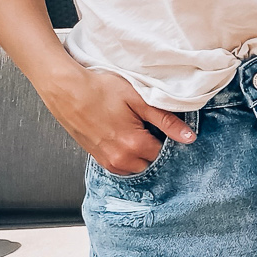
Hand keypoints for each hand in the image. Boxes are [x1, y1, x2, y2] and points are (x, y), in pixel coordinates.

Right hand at [43, 66, 194, 175]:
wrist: (67, 90)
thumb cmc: (101, 90)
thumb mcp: (138, 99)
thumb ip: (165, 120)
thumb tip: (189, 137)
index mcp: (134, 145)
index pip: (165, 153)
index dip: (167, 138)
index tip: (161, 124)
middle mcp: (121, 159)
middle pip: (152, 162)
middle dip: (154, 147)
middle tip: (147, 125)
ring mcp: (108, 162)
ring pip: (137, 166)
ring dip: (141, 153)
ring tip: (134, 130)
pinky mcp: (98, 159)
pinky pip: (122, 166)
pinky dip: (128, 156)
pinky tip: (123, 137)